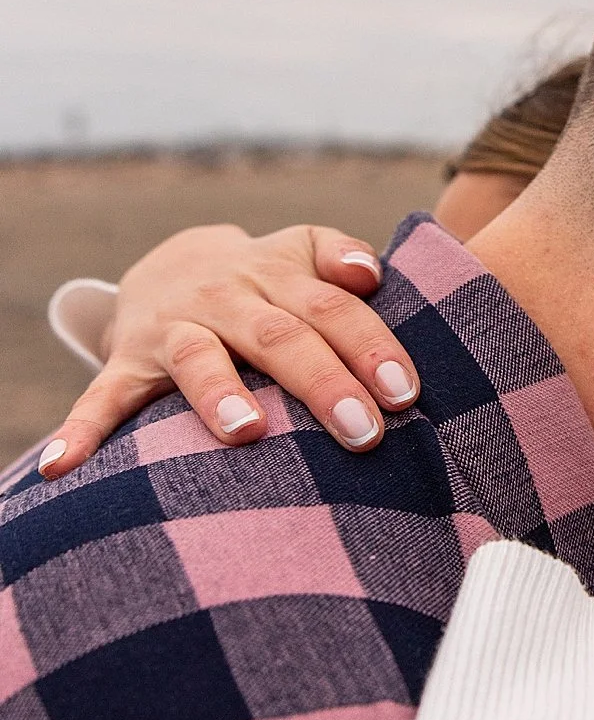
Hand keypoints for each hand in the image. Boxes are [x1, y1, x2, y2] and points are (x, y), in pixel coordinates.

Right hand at [40, 224, 420, 475]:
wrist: (171, 266)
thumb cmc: (264, 279)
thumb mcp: (299, 253)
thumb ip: (338, 255)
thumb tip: (370, 271)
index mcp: (277, 274)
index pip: (332, 309)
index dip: (370, 347)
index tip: (403, 393)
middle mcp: (226, 296)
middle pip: (279, 336)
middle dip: (321, 383)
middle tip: (362, 431)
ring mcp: (173, 329)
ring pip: (198, 358)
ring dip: (219, 393)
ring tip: (247, 431)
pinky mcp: (127, 361)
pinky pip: (104, 397)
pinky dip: (84, 430)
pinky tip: (64, 466)